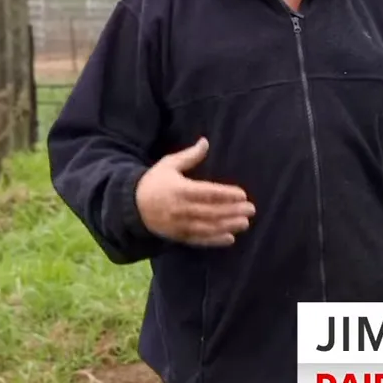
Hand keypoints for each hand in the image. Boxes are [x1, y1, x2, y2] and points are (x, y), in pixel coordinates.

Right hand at [136, 137, 254, 246]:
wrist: (132, 206)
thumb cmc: (154, 182)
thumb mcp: (168, 165)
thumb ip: (189, 156)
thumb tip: (205, 141)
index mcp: (179, 189)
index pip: (207, 192)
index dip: (225, 194)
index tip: (242, 194)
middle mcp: (180, 209)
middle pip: (210, 211)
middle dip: (232, 211)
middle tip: (251, 209)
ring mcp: (179, 225)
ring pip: (207, 227)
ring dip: (227, 226)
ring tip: (245, 223)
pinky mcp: (178, 236)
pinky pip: (198, 240)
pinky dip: (214, 241)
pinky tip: (229, 239)